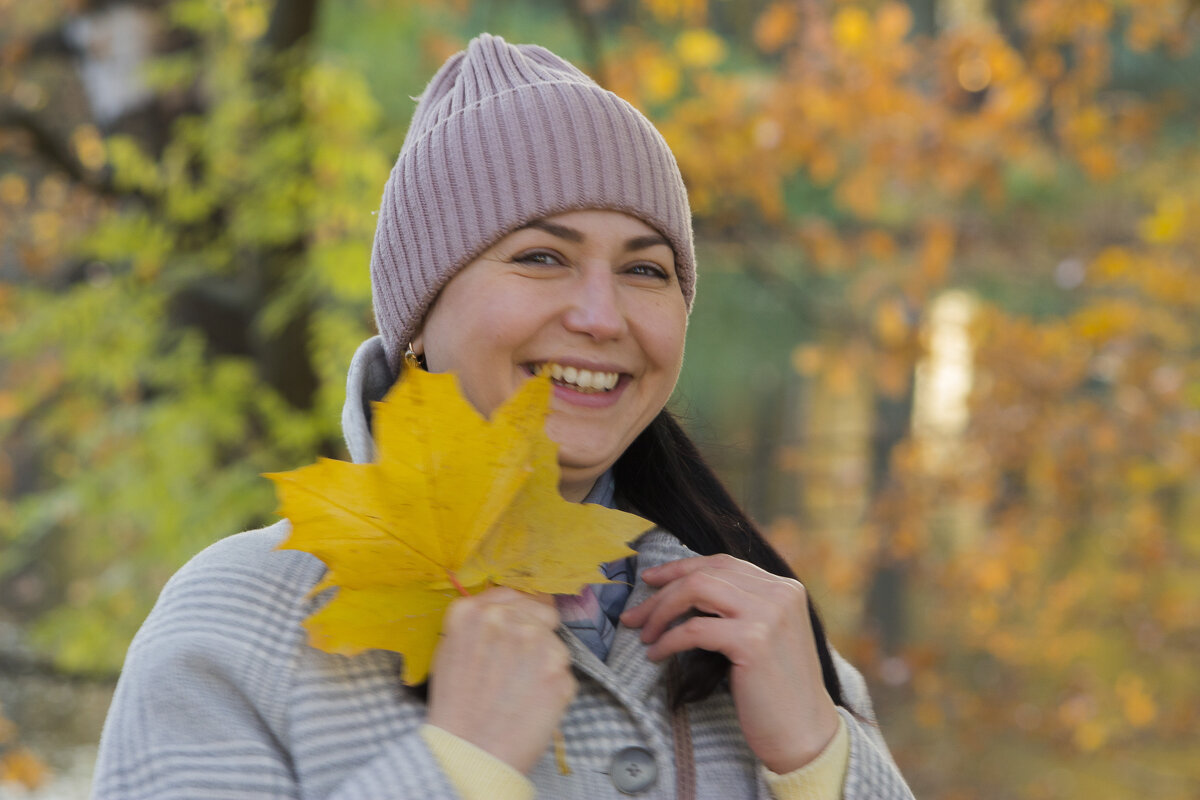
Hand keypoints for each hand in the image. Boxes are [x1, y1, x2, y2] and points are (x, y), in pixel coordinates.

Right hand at [427, 587, 575, 773]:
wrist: (469, 753)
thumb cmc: (456, 708)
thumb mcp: (451, 650)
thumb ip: (480, 622)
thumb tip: (511, 609)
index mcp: (473, 611)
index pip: (516, 593)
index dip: (523, 611)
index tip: (522, 627)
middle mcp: (507, 618)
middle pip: (544, 612)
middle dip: (538, 633)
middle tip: (520, 666)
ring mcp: (537, 642)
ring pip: (556, 643)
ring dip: (546, 662)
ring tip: (521, 691)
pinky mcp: (560, 670)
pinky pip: (565, 671)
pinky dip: (554, 687)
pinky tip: (532, 703)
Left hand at [619, 555, 839, 773]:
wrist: (805, 735)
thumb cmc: (777, 692)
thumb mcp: (765, 636)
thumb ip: (739, 608)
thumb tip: (681, 592)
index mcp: (783, 587)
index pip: (722, 563)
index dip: (680, 567)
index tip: (650, 579)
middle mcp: (779, 593)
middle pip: (704, 573)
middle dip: (661, 591)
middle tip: (634, 616)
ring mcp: (768, 614)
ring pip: (696, 590)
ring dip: (661, 611)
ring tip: (644, 634)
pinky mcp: (753, 641)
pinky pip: (694, 629)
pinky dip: (668, 640)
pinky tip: (656, 655)